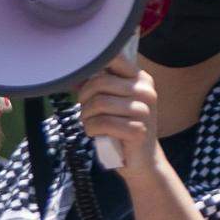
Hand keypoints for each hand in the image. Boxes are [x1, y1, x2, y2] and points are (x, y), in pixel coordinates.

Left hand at [75, 53, 161, 177]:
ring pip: (99, 103)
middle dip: (84, 98)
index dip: (92, 67)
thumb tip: (73, 70)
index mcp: (141, 79)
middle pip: (99, 82)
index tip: (84, 81)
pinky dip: (92, 129)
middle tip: (86, 111)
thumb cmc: (122, 128)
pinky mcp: (138, 130)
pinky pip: (103, 123)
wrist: (142, 160)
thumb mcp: (113, 102)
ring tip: (91, 123)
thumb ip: (98, 84)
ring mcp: (144, 111)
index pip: (113, 58)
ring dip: (86, 116)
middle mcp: (146, 91)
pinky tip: (96, 134)